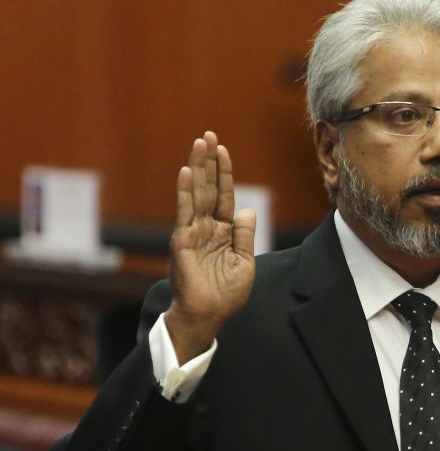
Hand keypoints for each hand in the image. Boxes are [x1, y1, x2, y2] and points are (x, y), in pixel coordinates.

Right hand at [164, 131, 255, 363]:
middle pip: (208, 187)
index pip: (223, 195)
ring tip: (199, 143)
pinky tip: (187, 172)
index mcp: (222, 231)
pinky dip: (185, 191)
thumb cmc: (225, 294)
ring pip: (196, 193)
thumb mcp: (244, 262)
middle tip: (208, 134)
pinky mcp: (182, 241)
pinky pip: (184, 212)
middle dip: (209, 161)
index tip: (223, 149)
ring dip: (197, 167)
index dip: (224, 173)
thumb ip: (244, 235)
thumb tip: (246, 209)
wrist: (208, 316)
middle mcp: (205, 227)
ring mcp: (192, 232)